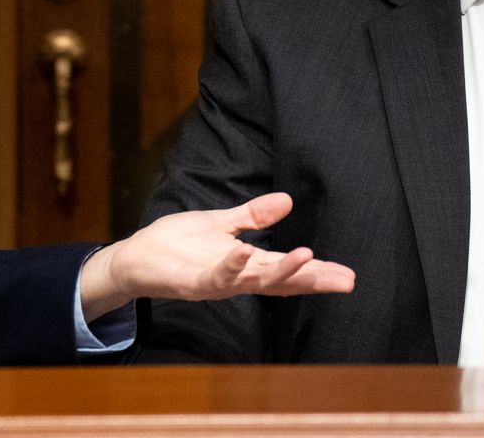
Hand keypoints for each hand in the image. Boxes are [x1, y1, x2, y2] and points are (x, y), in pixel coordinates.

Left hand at [77, 192, 354, 320]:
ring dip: (281, 271)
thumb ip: (253, 216)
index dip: (317, 272)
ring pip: (255, 281)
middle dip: (313, 280)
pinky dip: (231, 267)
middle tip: (345, 280)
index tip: (348, 275)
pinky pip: (216, 277)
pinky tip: (246, 254)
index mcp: (246, 263)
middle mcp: (237, 278)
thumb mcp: (221, 223)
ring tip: (309, 258)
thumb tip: (287, 200)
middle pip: (282, 281)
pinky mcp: (192, 283)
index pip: (288, 269)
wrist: (135, 257)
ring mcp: (216, 282)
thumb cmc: (177, 244)